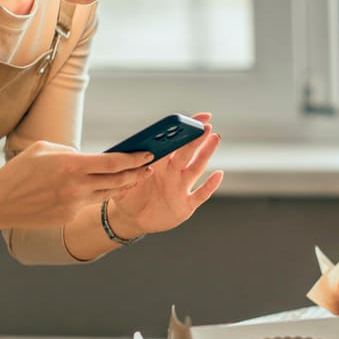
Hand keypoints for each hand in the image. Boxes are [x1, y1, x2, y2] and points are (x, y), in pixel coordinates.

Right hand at [0, 141, 153, 231]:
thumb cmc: (19, 171)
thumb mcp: (44, 149)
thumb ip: (71, 152)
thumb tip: (88, 158)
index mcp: (71, 164)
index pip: (114, 162)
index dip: (135, 158)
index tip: (147, 154)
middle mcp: (76, 186)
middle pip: (118, 180)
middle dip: (137, 173)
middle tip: (148, 167)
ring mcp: (73, 204)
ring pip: (107, 194)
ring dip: (122, 185)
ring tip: (133, 177)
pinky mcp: (68, 216)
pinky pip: (88, 203)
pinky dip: (95, 194)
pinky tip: (100, 188)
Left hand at [107, 113, 223, 236]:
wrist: (132, 219)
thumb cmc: (127, 197)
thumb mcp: (120, 186)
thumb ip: (124, 176)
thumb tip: (129, 164)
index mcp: (157, 164)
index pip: (171, 143)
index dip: (181, 130)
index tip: (192, 118)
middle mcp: (172, 173)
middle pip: (186, 153)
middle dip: (195, 139)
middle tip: (205, 126)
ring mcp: (180, 188)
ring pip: (196, 168)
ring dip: (205, 154)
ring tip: (215, 138)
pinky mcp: (186, 205)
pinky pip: (201, 194)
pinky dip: (210, 185)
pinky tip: (218, 174)